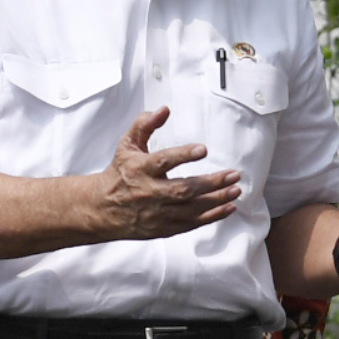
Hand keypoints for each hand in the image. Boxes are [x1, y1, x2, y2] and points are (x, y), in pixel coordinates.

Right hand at [94, 107, 242, 240]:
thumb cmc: (120, 173)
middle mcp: (149, 193)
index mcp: (139, 170)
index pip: (162, 161)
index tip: (202, 149)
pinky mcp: (164, 228)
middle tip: (233, 175)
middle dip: (211, 183)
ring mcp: (157, 213)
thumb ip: (144, 125)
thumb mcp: (127, 145)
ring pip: (191, 208)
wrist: (103, 209)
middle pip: (183, 190)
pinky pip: (192, 223)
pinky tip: (228, 207)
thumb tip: (163, 110)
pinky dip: (212, 216)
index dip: (182, 155)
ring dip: (217, 199)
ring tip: (235, 189)